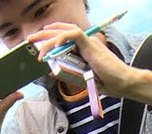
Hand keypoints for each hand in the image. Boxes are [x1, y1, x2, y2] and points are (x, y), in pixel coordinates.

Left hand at [29, 23, 151, 104]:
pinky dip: (62, 39)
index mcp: (84, 47)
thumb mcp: (81, 77)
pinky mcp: (91, 45)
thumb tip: (52, 70)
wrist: (121, 83)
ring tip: (36, 47)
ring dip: (48, 38)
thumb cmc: (105, 82)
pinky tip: (53, 47)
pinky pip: (74, 35)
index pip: (65, 35)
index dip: (51, 35)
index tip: (38, 41)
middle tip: (29, 39)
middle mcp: (86, 42)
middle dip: (44, 34)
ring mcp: (88, 42)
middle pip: (62, 31)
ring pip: (65, 32)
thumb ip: (69, 72)